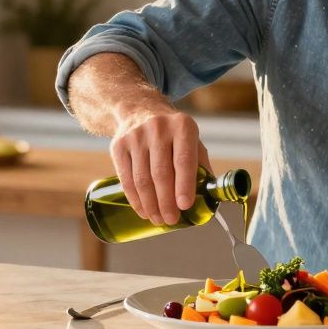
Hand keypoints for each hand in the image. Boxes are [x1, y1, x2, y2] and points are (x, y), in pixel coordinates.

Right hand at [110, 108, 211, 225]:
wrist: (139, 110)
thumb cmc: (173, 133)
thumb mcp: (191, 139)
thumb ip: (201, 165)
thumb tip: (208, 197)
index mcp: (182, 126)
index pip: (183, 160)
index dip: (184, 185)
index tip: (185, 206)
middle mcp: (158, 128)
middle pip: (161, 173)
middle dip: (166, 201)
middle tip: (172, 219)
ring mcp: (135, 136)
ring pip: (142, 179)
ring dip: (150, 204)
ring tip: (158, 219)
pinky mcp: (118, 145)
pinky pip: (126, 178)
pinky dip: (135, 199)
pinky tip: (142, 210)